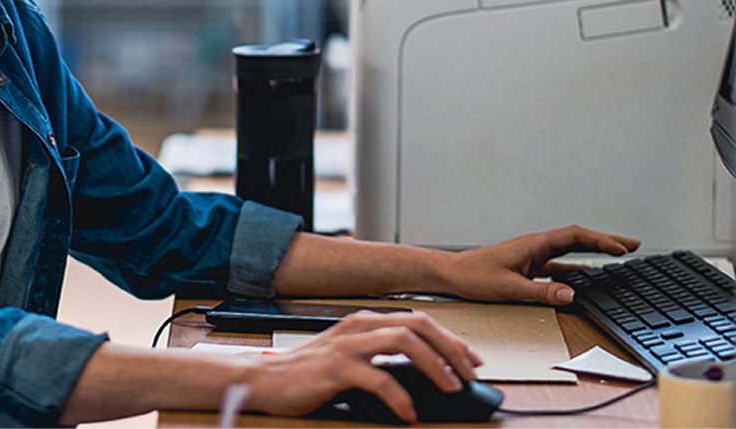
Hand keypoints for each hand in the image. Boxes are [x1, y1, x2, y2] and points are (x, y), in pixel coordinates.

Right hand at [235, 310, 483, 423]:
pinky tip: (409, 413)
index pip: (419, 321)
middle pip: (418, 325)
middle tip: (470, 374)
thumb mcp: (350, 359)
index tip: (471, 359)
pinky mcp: (336, 368)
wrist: (264, 381)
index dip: (449, 339)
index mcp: (365, 322)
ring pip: (404, 342)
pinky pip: (378, 379)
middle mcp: (359, 326)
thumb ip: (381, 359)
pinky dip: (400, 397)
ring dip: (434, 365)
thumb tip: (423, 374)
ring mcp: (347, 345)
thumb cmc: (307, 374)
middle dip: (450, 349)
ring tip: (450, 388)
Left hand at [438, 225, 640, 304]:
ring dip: (595, 252)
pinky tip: (589, 274)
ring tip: (619, 254)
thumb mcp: (509, 287)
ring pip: (571, 251)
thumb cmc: (474, 275)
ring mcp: (534, 256)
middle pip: (578, 239)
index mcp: (534, 244)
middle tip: (633, 245)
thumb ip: (541, 291)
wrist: (453, 274)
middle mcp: (537, 246)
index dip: (600, 241)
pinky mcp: (529, 267)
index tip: (621, 248)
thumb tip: (571, 293)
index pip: (574, 237)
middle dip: (606, 241)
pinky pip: (560, 264)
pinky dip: (577, 267)